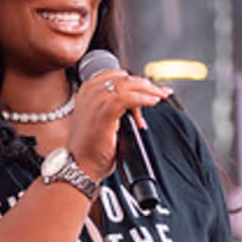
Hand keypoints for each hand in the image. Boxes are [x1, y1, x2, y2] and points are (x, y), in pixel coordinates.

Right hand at [63, 69, 169, 184]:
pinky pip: (128, 98)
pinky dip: (143, 99)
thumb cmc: (90, 148)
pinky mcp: (103, 112)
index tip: (151, 89)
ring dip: (148, 90)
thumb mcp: (102, 119)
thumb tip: (140, 103)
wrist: (80, 166)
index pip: (118, 76)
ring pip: (128, 84)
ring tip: (160, 97)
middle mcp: (91, 91)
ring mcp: (96, 100)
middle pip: (126, 78)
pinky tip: (153, 102)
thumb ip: (117, 106)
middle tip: (161, 93)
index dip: (137, 81)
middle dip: (147, 85)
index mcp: (89, 90)